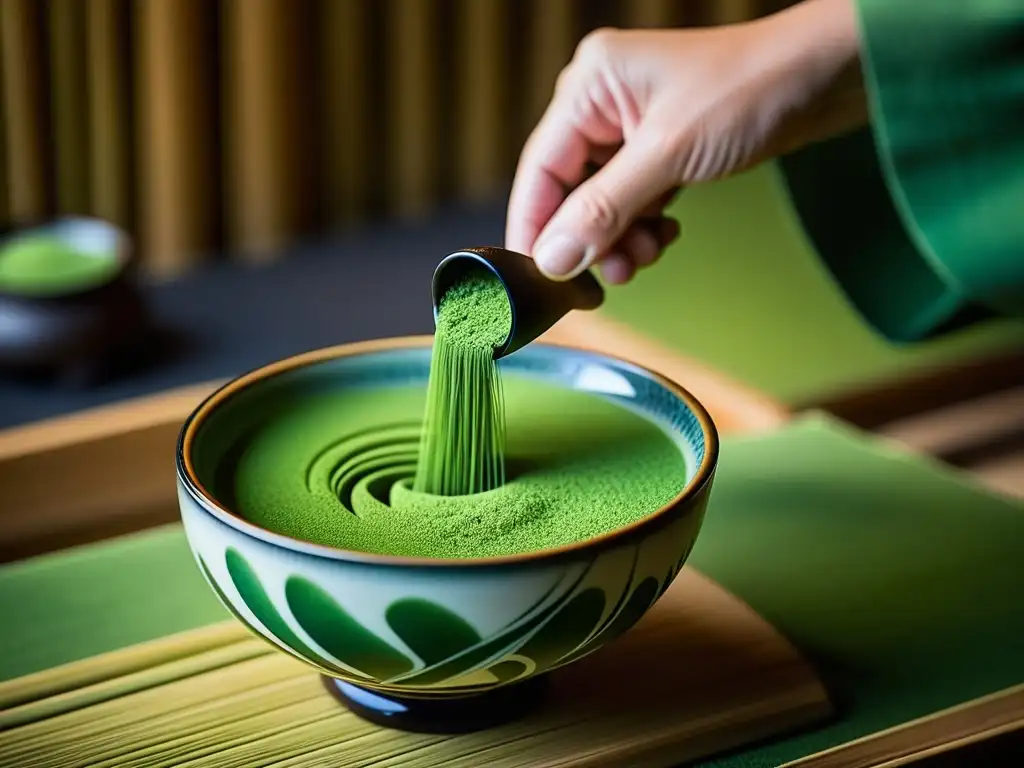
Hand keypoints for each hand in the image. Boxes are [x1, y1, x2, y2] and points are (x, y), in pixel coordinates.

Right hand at [505, 0, 866, 283]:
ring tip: (645, 254)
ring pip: (602, 202)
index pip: (540, 169)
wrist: (826, 76)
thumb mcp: (668, 154)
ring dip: (619, 237)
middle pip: (569, 190)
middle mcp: (602, 103)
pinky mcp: (660, 148)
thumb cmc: (751, 88)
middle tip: (611, 274)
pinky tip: (664, 234)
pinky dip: (643, 225)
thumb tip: (553, 259)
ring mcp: (632, 127)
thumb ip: (604, 210)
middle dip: (590, 237)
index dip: (535, 227)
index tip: (537, 278)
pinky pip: (632, 199)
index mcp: (589, 86)